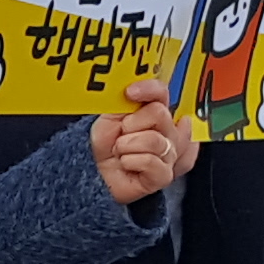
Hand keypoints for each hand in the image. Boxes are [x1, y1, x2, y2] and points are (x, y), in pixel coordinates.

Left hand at [86, 80, 186, 204]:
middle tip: (121, 134)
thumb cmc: (104, 145)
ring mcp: (169, 154)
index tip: (130, 93)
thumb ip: (127, 101)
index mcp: (155, 113)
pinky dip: (131, 161)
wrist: (94, 172)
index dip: (149, 90)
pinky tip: (127, 164)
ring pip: (155, 140)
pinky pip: (151, 161)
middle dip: (132, 124)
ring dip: (128, 146)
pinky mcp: (165, 174)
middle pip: (161, 114)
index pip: (162, 93)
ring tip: (121, 151)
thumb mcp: (111, 116)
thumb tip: (136, 88)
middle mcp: (167, 132)